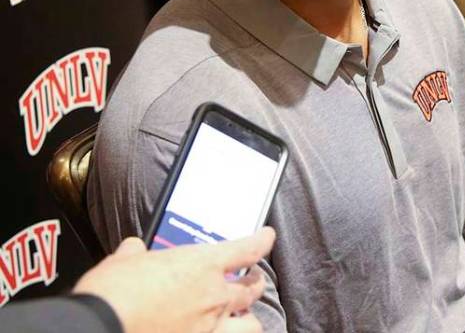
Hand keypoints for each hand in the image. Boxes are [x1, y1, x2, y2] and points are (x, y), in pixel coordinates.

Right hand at [74, 227, 274, 332]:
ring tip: (242, 315)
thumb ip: (136, 254)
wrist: (101, 328)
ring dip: (248, 318)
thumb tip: (133, 249)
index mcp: (202, 265)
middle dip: (254, 283)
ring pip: (250, 324)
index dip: (263, 241)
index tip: (267, 236)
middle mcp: (214, 296)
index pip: (248, 248)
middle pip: (253, 288)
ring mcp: (209, 327)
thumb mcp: (124, 262)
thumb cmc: (113, 293)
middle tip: (249, 280)